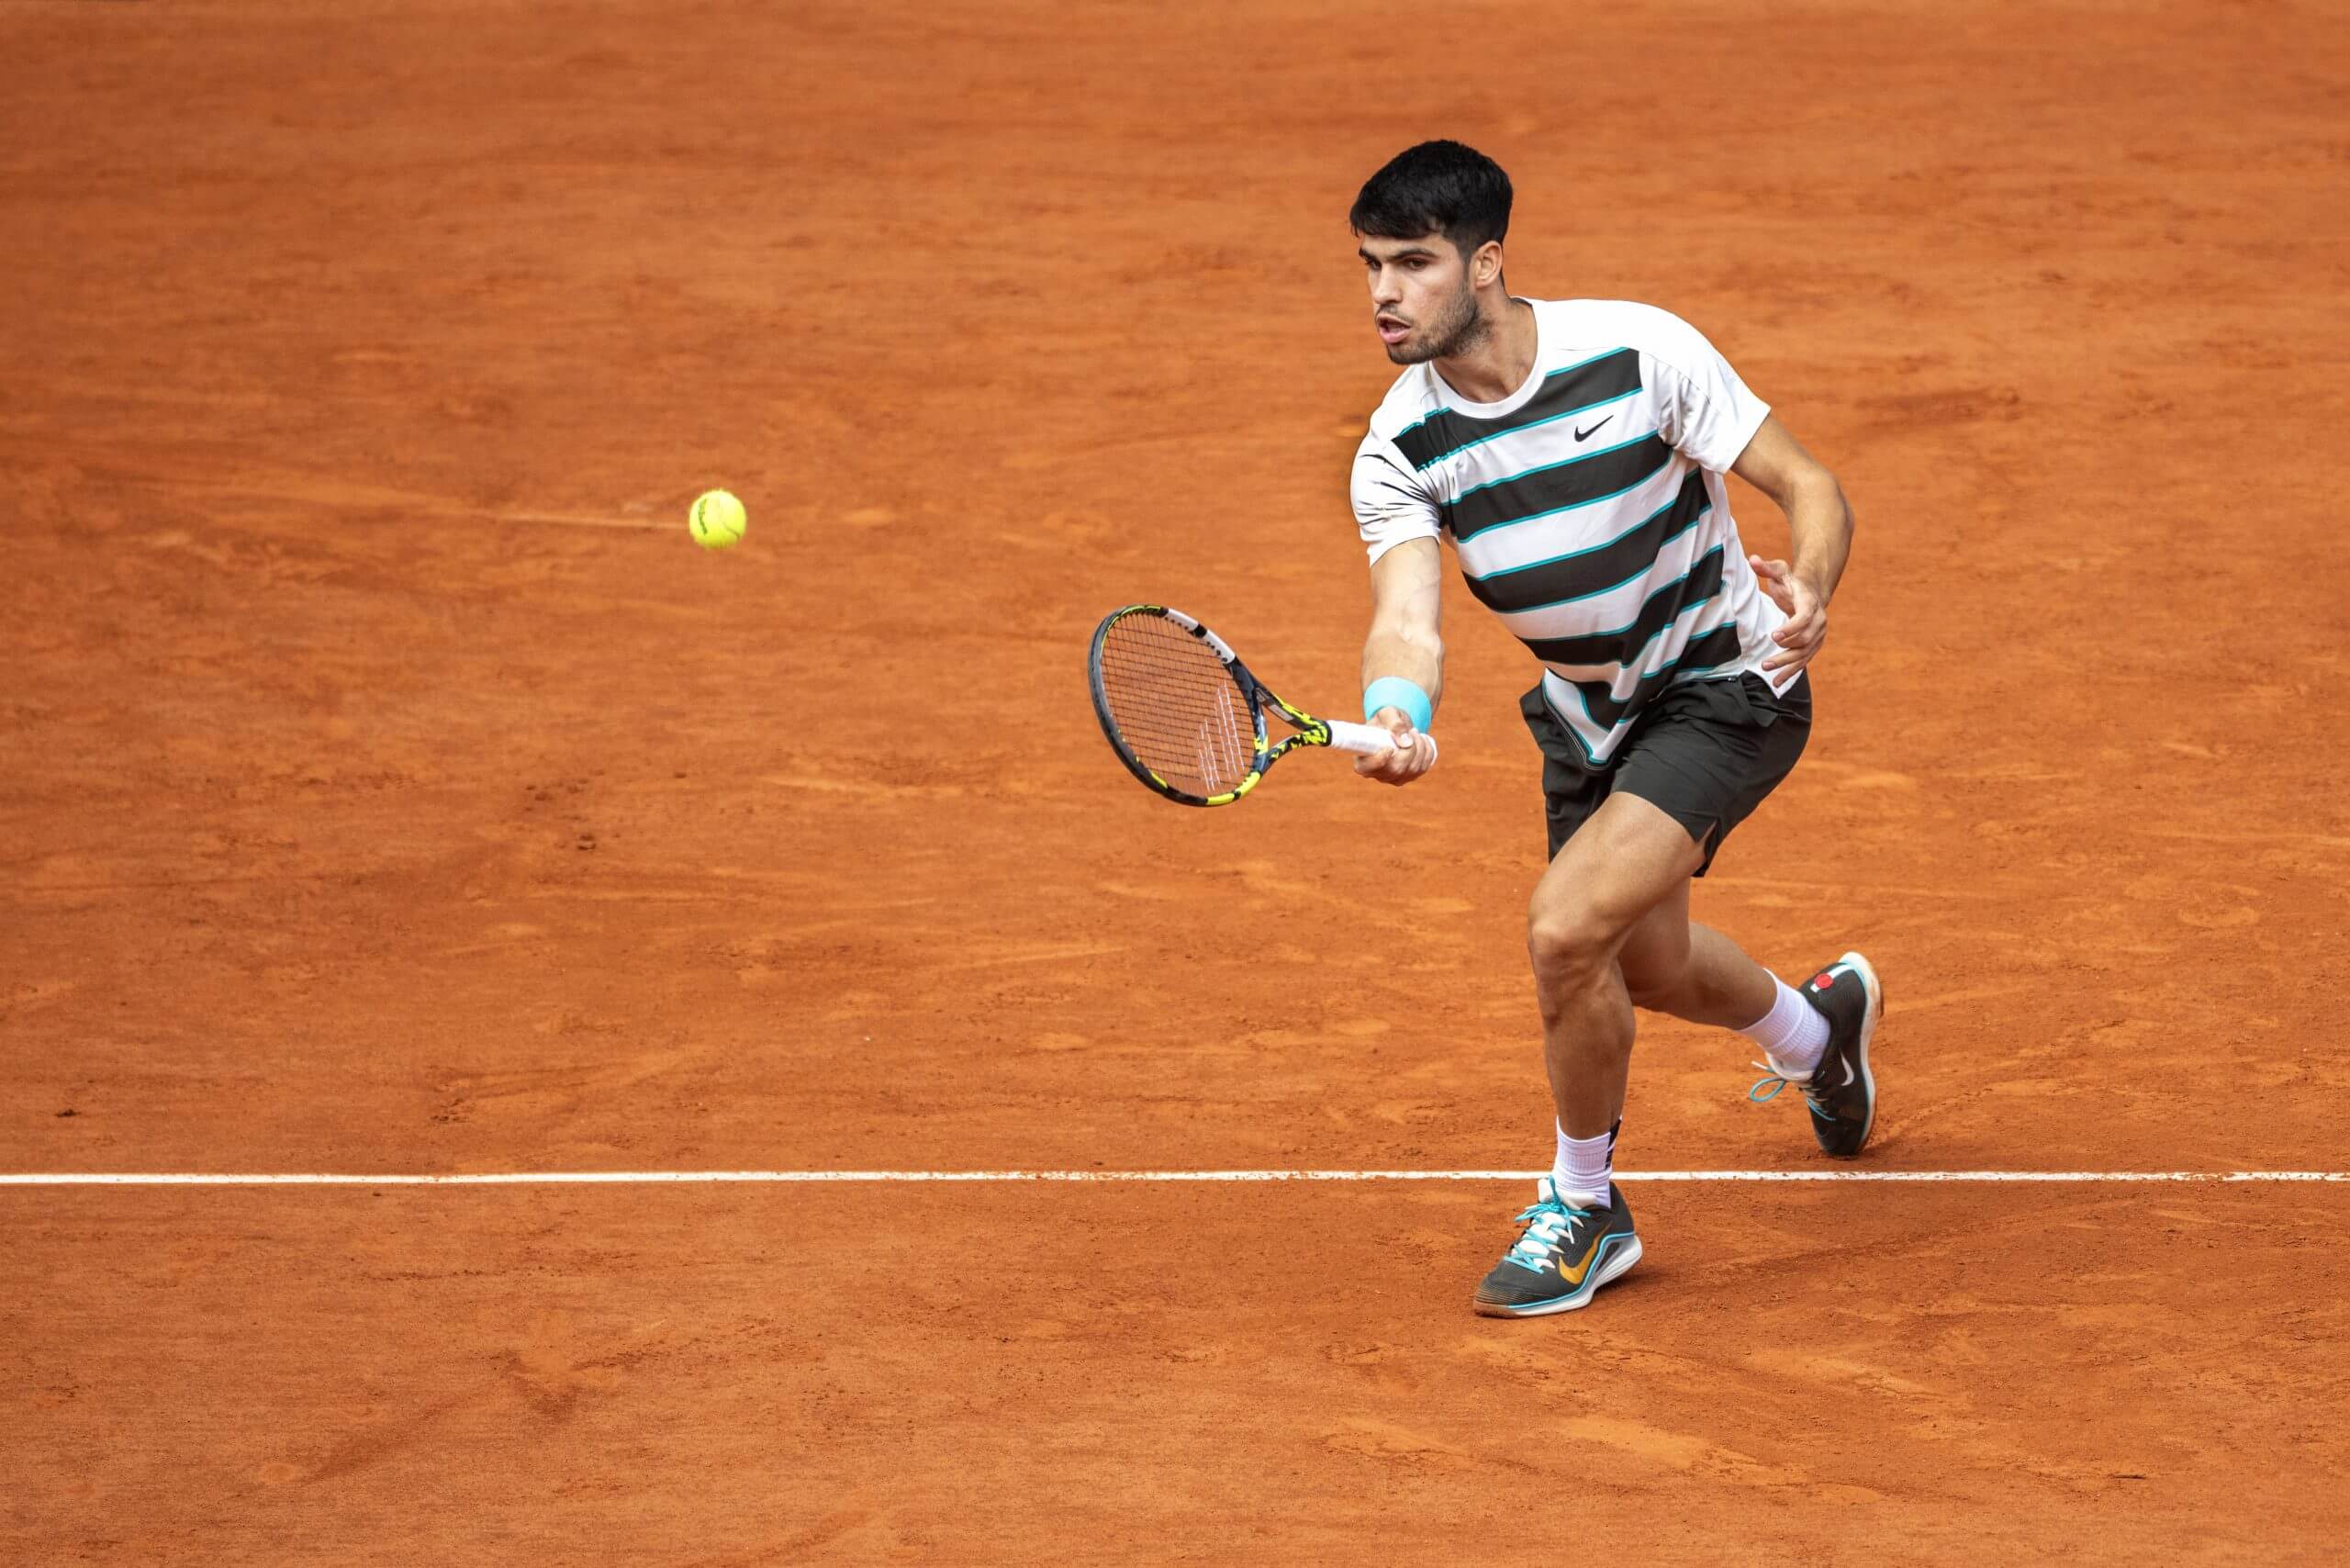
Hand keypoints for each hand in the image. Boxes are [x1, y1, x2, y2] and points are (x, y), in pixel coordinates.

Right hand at [1354, 706, 1438, 785]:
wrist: (1396, 726)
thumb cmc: (1387, 719)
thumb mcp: (1388, 714)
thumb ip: (1395, 723)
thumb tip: (1406, 743)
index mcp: (1362, 759)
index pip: (1367, 768)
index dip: (1379, 761)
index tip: (1389, 748)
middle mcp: (1376, 773)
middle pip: (1396, 769)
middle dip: (1409, 749)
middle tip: (1412, 730)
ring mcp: (1393, 778)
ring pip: (1412, 770)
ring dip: (1420, 748)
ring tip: (1415, 732)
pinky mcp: (1408, 777)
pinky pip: (1422, 769)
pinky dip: (1427, 752)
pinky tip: (1423, 740)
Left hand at [1748, 555, 1827, 674]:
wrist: (1811, 592)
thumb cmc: (1792, 582)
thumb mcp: (1780, 571)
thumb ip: (1767, 567)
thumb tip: (1752, 558)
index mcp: (1810, 603)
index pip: (1804, 618)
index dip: (1791, 628)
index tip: (1774, 636)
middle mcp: (1818, 621)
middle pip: (1804, 640)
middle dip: (1784, 651)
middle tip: (1764, 661)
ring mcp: (1818, 635)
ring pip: (1804, 654)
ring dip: (1785, 665)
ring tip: (1766, 670)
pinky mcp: (1813, 645)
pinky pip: (1803, 661)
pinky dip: (1791, 672)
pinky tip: (1776, 682)